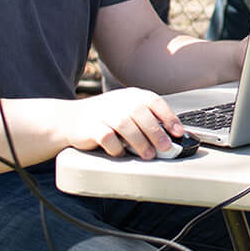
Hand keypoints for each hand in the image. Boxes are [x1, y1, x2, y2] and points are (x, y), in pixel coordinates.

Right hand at [65, 88, 183, 159]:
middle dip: (156, 133)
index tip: (178, 132)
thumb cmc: (106, 118)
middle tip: (166, 147)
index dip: (169, 117)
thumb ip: (146, 119)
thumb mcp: (127, 110)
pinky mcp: (90, 127)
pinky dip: (117, 148)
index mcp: (131, 95)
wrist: (70, 119)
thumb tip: (171, 136)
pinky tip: (121, 153)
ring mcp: (103, 113)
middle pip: (141, 114)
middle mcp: (118, 101)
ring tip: (148, 155)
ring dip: (140, 142)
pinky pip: (107, 138)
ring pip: (126, 125)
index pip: (154, 102)